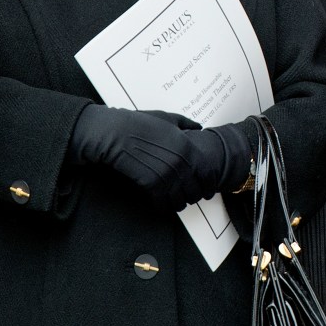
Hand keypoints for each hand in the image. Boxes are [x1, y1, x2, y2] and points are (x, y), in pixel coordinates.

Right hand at [68, 106, 251, 208]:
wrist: (117, 133)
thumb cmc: (140, 123)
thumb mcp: (167, 118)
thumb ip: (186, 123)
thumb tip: (198, 126)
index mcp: (188, 148)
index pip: (208, 174)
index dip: (209, 186)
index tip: (207, 192)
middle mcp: (181, 164)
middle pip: (196, 192)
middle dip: (193, 197)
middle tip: (189, 198)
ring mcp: (167, 176)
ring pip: (180, 201)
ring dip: (178, 204)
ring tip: (176, 203)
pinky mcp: (152, 186)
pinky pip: (163, 204)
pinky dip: (162, 207)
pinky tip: (160, 203)